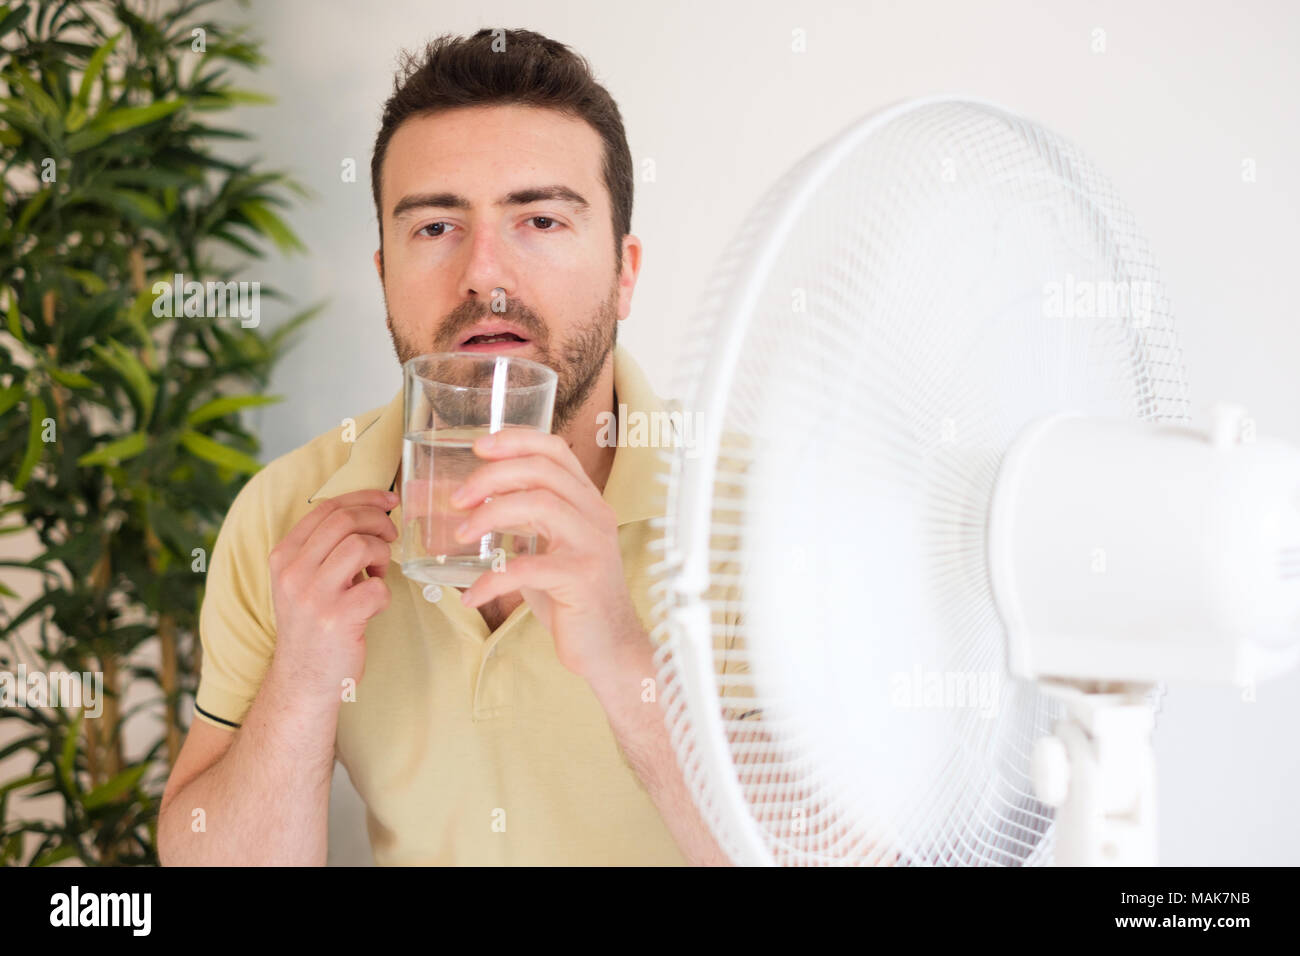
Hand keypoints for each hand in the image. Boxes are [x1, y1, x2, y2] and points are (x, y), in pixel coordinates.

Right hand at [267, 488, 397, 697]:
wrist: (303, 680)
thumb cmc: (313, 625)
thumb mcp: (302, 580)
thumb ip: (323, 548)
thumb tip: (368, 512)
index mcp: (283, 556)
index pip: (325, 508)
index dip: (363, 498)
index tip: (388, 501)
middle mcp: (292, 572)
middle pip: (344, 520)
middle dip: (378, 521)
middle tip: (391, 536)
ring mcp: (313, 596)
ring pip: (361, 546)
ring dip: (382, 554)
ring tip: (379, 573)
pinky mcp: (337, 620)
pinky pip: (377, 588)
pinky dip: (385, 593)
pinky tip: (374, 604)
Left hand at [450, 429, 640, 679]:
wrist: (609, 648)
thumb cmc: (573, 598)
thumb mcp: (551, 549)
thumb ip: (525, 524)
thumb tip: (470, 507)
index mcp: (587, 502)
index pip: (556, 451)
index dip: (517, 440)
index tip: (480, 446)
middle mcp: (595, 515)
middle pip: (543, 471)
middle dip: (493, 476)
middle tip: (458, 497)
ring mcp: (592, 546)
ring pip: (541, 505)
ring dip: (491, 514)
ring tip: (460, 534)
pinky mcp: (582, 579)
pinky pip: (529, 568)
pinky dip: (492, 579)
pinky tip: (471, 595)